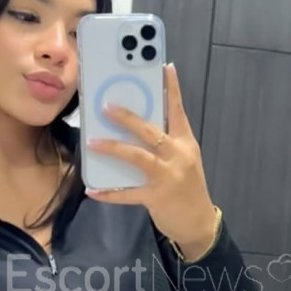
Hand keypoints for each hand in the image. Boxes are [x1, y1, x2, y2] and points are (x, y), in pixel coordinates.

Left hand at [84, 63, 216, 254]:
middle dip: (128, 118)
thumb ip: (165, 143)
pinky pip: (128, 194)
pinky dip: (109, 193)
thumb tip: (134, 126)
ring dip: (114, 148)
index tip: (164, 66)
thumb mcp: (184, 160)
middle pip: (151, 132)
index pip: (178, 111)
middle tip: (106, 106)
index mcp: (186, 143)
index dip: (171, 89)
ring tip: (93, 142)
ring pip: (138, 157)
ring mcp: (168, 177)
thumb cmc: (186, 187)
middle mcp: (178, 156)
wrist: (198, 223)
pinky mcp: (156, 197)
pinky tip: (92, 190)